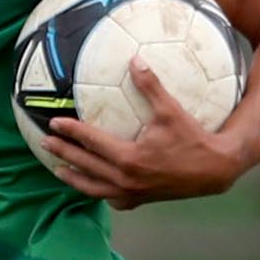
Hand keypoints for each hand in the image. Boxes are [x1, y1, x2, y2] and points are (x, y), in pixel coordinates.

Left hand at [32, 63, 244, 209]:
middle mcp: (125, 179)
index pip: (91, 141)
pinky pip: (112, 198)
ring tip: (58, 169)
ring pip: (93, 188)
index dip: (70, 131)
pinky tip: (92, 184)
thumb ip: (150, 86)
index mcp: (129, 157)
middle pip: (85, 165)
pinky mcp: (140, 200)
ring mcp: (132, 193)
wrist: (214, 170)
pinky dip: (98, 191)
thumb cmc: (193, 138)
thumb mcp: (171, 110)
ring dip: (74, 178)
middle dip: (62, 153)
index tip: (54, 123)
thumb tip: (134, 60)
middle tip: (44, 143)